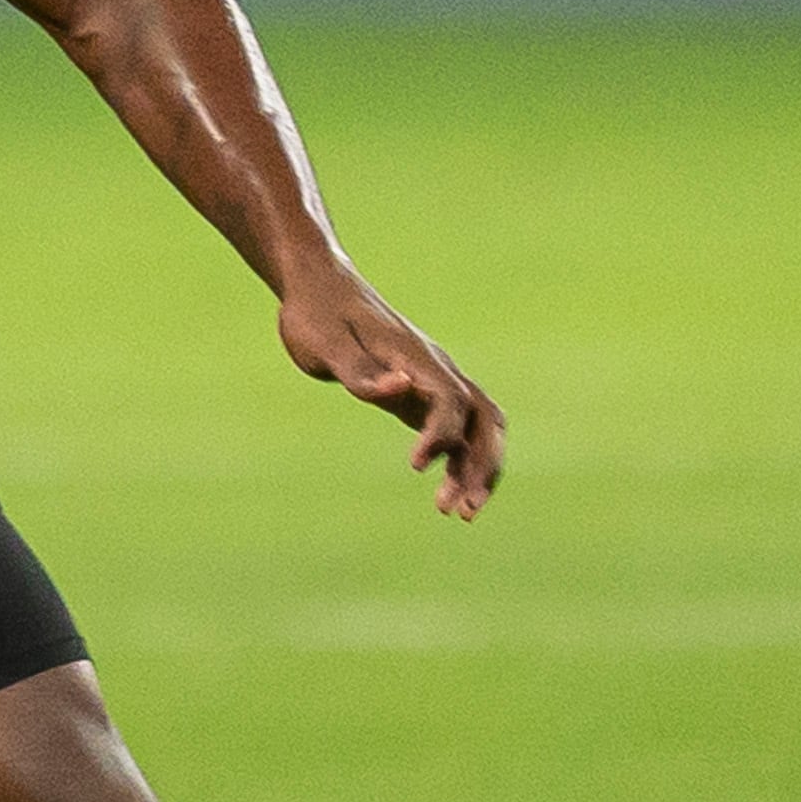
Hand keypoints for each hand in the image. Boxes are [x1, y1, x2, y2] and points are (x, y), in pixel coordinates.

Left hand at [276, 271, 505, 520]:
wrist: (317, 288)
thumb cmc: (317, 314)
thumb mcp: (326, 343)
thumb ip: (360, 371)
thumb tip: (400, 388)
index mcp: (417, 357)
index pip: (450, 401)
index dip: (441, 435)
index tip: (415, 466)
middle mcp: (435, 370)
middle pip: (483, 419)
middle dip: (482, 464)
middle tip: (465, 510)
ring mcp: (431, 382)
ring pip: (476, 428)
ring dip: (476, 469)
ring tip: (460, 513)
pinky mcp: (418, 394)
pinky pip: (455, 431)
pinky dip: (458, 460)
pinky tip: (447, 492)